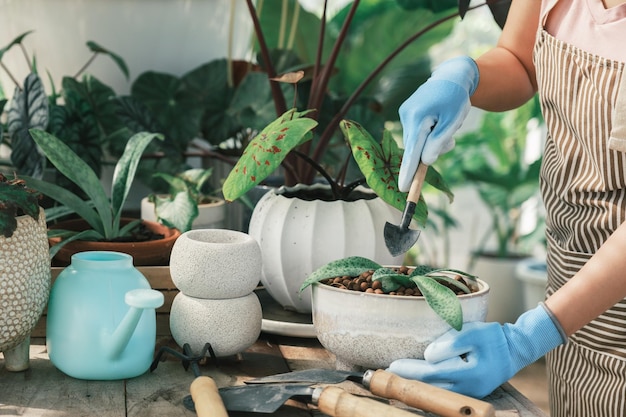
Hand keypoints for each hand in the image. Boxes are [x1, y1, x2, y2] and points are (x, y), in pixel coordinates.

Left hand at [387, 304, 565, 397]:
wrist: (514, 349)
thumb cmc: (492, 337)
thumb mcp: (472, 333)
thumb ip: (451, 344)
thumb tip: (428, 355)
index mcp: (471, 374)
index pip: (432, 374)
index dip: (411, 370)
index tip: (392, 365)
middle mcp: (470, 389)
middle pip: (431, 387)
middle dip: (408, 380)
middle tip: (388, 372)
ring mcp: (471, 394)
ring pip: (437, 391)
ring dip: (417, 384)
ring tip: (397, 376)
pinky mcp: (470, 393)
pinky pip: (445, 391)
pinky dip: (429, 385)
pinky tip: (416, 378)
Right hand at [398, 56, 478, 191]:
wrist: (451, 76)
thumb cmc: (455, 98)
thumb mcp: (452, 121)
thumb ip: (439, 142)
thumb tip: (426, 161)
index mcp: (418, 117)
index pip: (413, 150)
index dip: (409, 171)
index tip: (404, 188)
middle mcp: (406, 115)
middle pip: (417, 146)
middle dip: (433, 148)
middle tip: (451, 140)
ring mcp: (405, 113)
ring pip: (418, 140)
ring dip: (433, 140)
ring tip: (448, 125)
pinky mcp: (407, 112)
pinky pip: (417, 132)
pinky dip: (429, 132)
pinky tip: (439, 120)